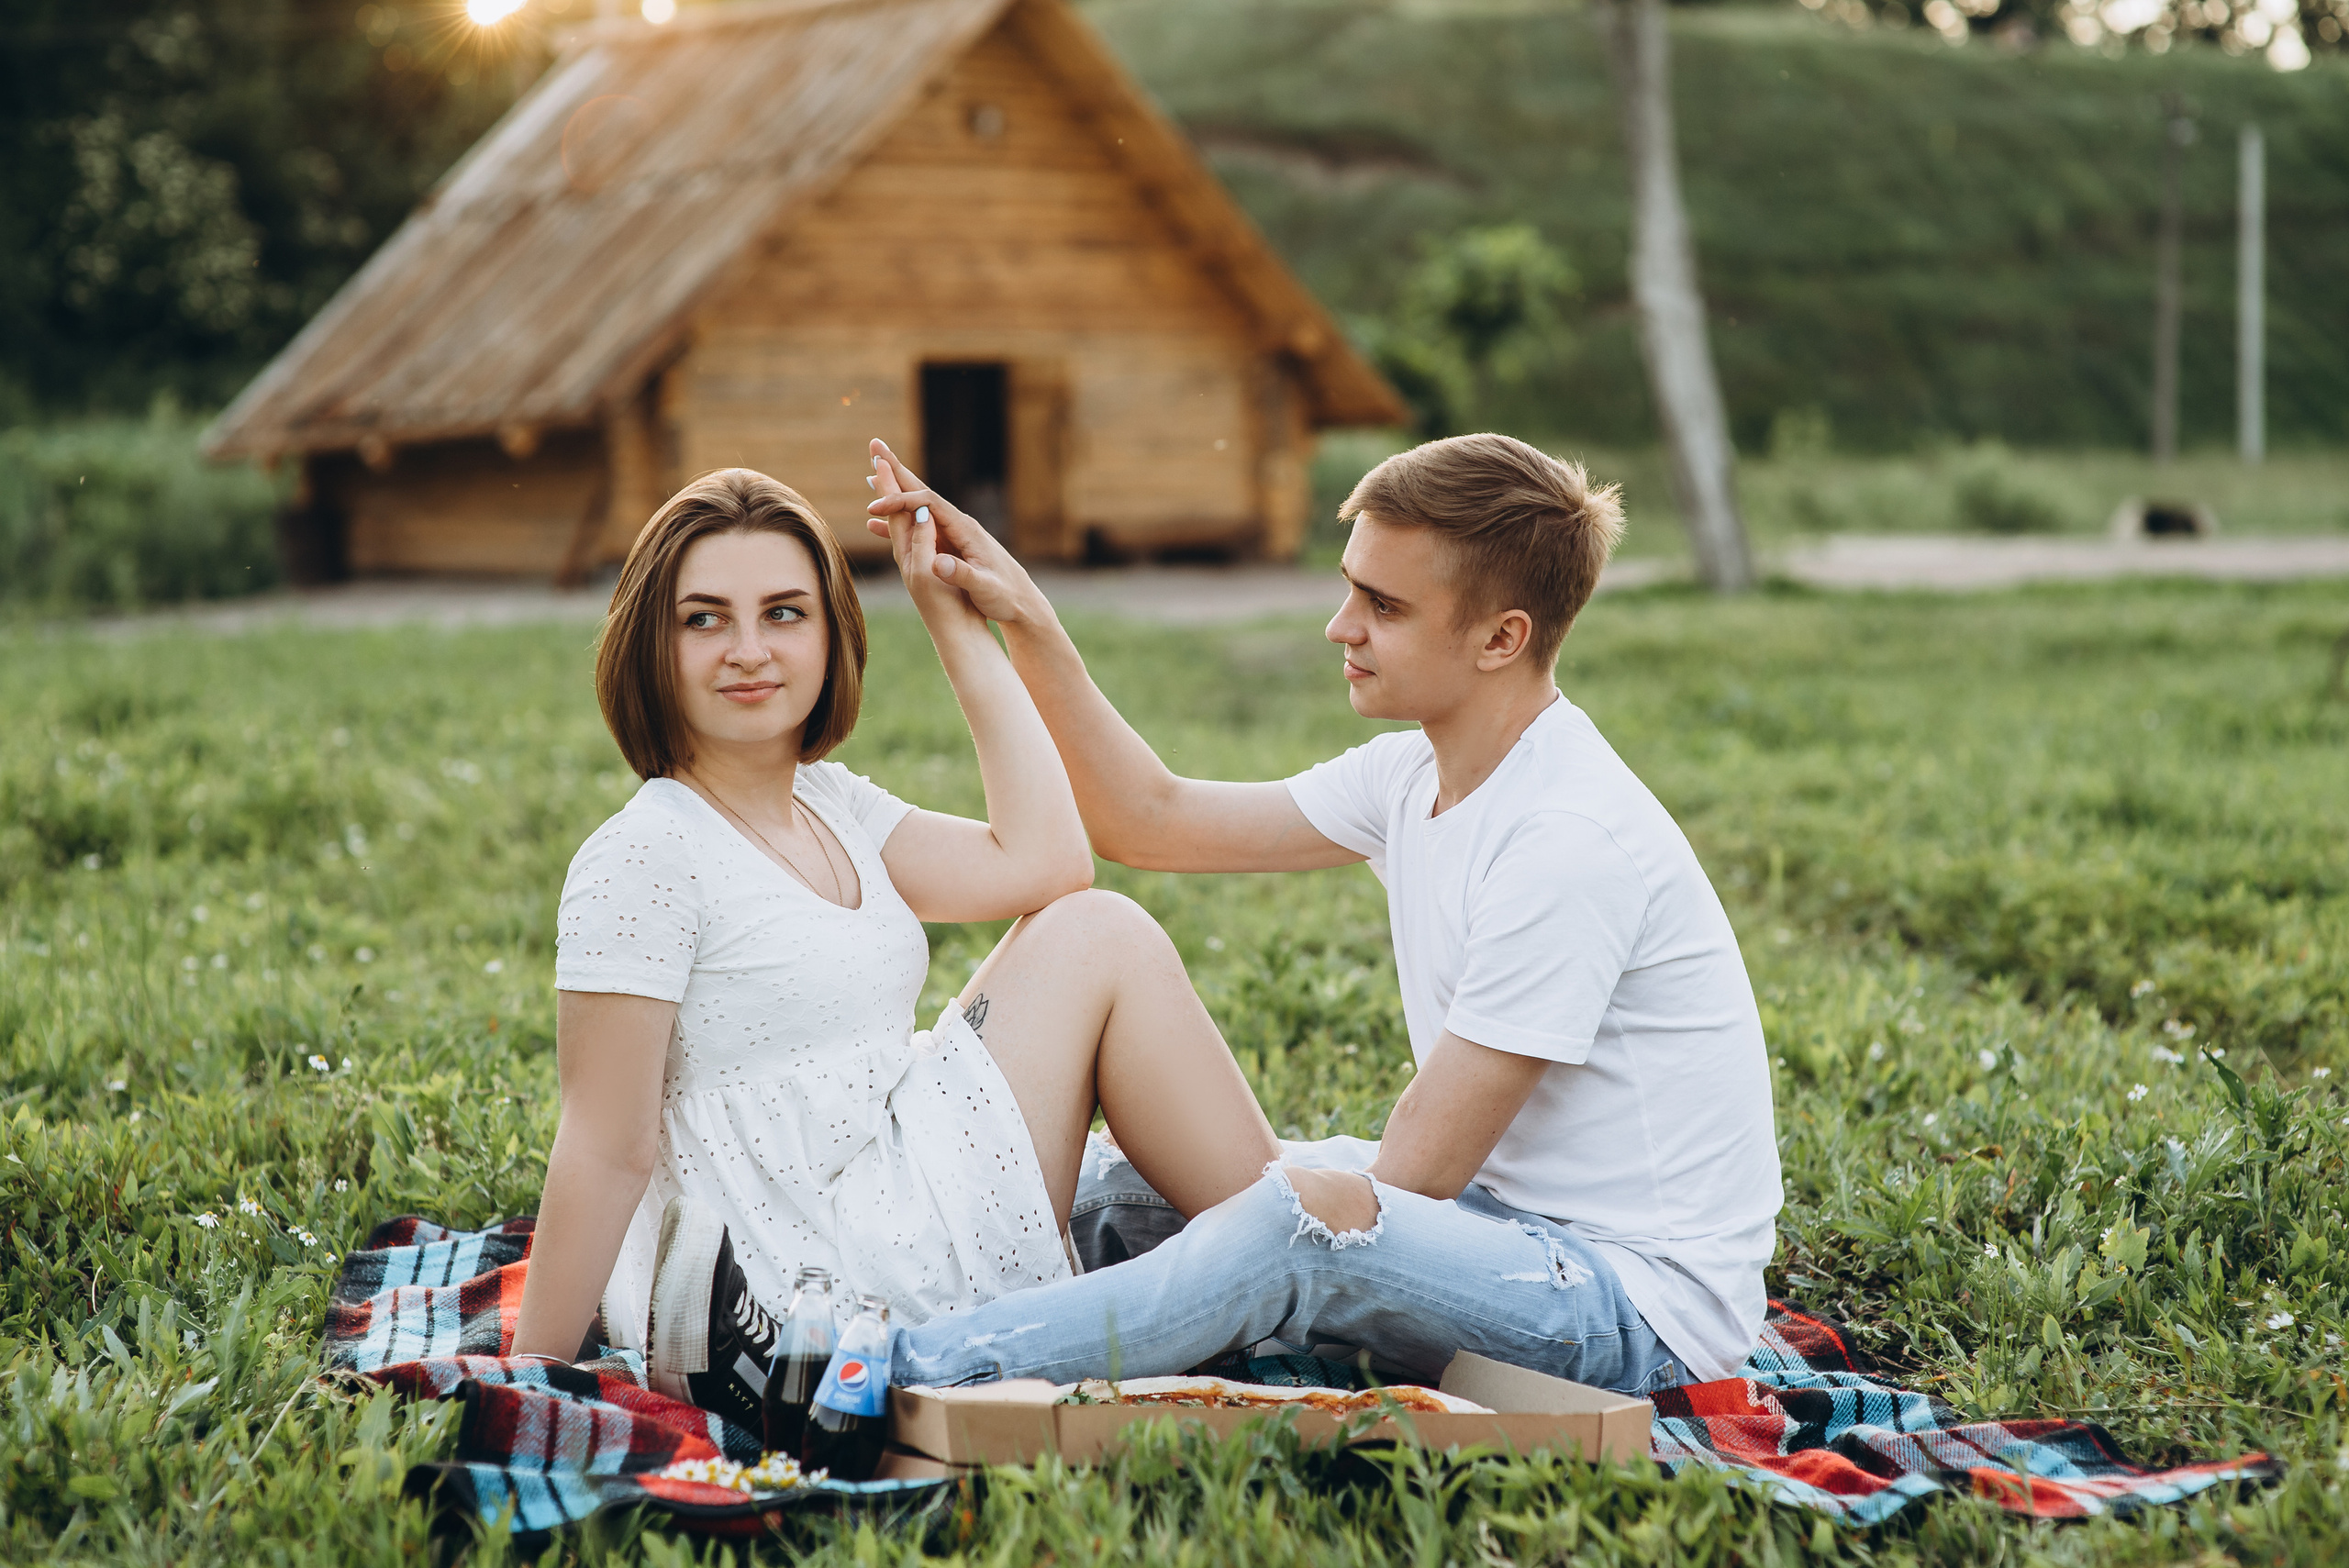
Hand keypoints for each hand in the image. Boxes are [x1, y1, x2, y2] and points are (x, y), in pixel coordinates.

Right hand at [864, 438, 1045, 626]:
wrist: (1022, 603)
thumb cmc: (1006, 596)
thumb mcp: (986, 589)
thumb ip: (963, 575)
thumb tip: (936, 563)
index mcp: (966, 530)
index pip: (928, 504)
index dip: (901, 502)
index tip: (875, 508)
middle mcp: (959, 525)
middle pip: (924, 491)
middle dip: (898, 471)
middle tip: (875, 447)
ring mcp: (954, 533)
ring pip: (919, 506)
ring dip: (895, 490)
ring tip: (872, 474)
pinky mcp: (951, 545)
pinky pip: (919, 526)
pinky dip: (899, 520)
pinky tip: (878, 523)